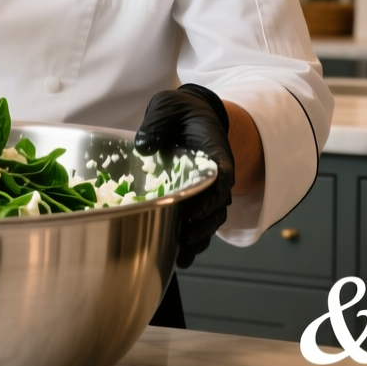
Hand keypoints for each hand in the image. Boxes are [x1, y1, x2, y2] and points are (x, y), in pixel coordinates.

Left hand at [136, 84, 235, 267]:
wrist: (187, 116)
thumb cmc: (180, 112)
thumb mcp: (168, 107)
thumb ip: (158, 122)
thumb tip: (144, 144)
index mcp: (213, 148)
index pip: (222, 170)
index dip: (218, 187)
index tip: (210, 200)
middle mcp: (215, 173)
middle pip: (218, 203)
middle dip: (205, 221)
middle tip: (187, 234)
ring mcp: (207, 189)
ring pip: (211, 219)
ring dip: (199, 238)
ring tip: (184, 256)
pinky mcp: (195, 199)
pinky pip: (199, 222)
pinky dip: (192, 241)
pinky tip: (180, 258)